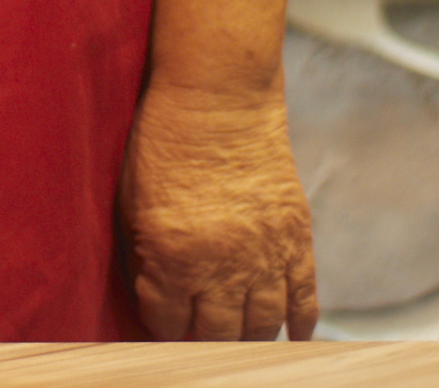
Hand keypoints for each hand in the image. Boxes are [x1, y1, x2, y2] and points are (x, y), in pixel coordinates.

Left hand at [121, 79, 318, 340]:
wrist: (219, 96)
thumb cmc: (163, 142)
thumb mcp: (134, 201)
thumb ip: (145, 257)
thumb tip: (158, 300)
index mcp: (172, 255)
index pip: (167, 321)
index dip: (161, 326)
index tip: (162, 324)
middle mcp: (221, 265)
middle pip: (216, 334)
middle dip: (202, 341)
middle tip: (198, 338)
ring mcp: (264, 256)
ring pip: (260, 326)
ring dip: (246, 340)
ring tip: (236, 341)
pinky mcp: (297, 240)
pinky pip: (304, 300)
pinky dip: (299, 326)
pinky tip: (291, 338)